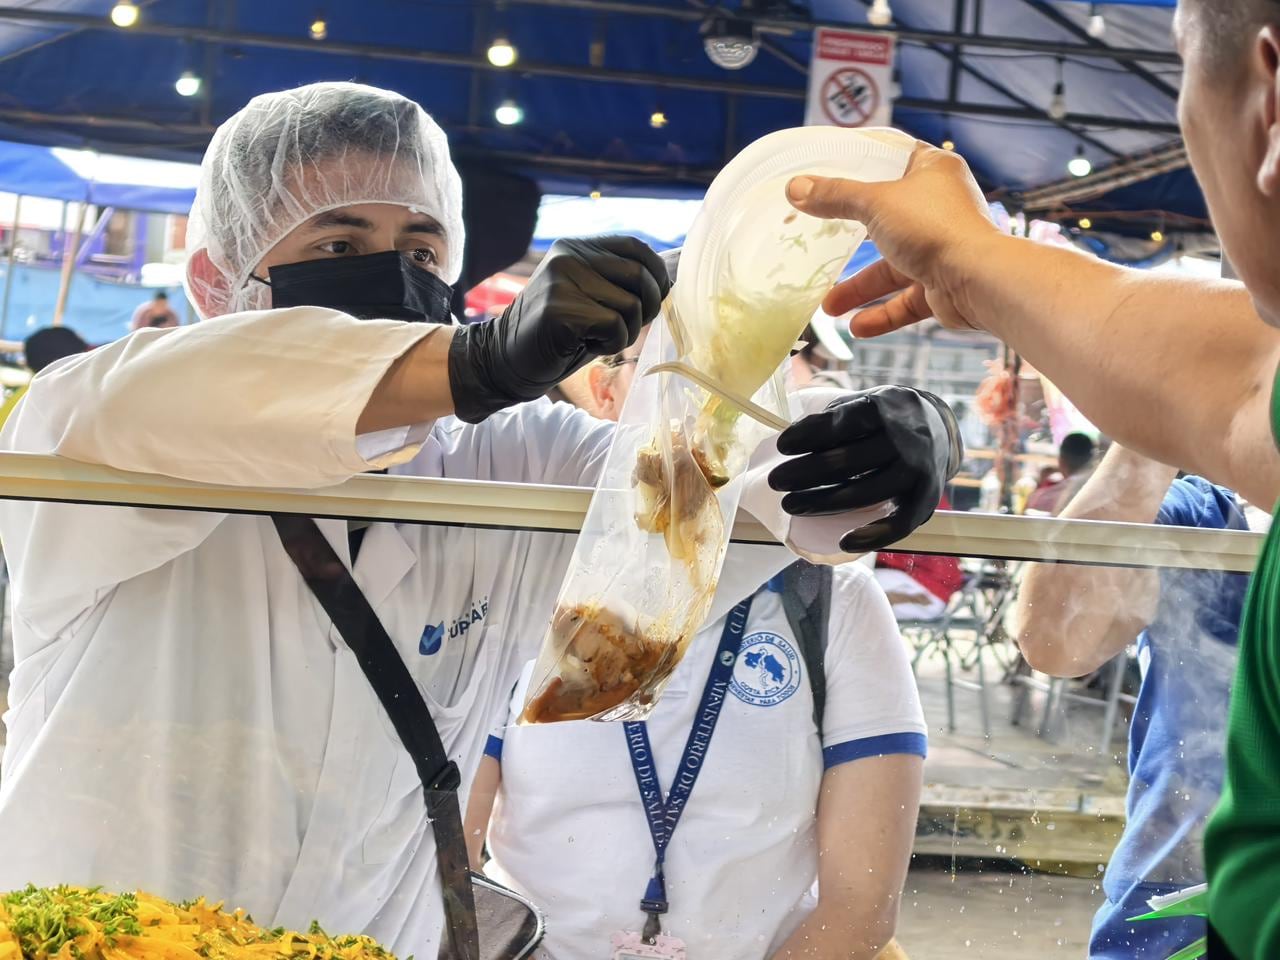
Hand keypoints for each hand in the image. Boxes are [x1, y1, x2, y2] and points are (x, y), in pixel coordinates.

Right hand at [448, 236, 669, 421]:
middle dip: (646, 309)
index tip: (653, 301)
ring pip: (630, 306)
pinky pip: (615, 327)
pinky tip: (584, 346)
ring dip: (624, 333)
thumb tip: (672, 278)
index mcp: (577, 247)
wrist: (505, 359)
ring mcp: (562, 281)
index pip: (636, 248)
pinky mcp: (560, 310)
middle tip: (624, 328)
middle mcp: (569, 256)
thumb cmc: (558, 334)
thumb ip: (620, 282)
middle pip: (639, 276)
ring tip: (595, 337)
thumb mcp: (590, 297)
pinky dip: (610, 345)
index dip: (656, 275)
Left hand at [768, 386, 962, 551]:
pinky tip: (843, 542)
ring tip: (790, 504)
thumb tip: (793, 437)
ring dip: (823, 503)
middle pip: (849, 460)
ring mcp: (918, 470)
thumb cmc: (886, 419)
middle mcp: (906, 439)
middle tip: (775, 480)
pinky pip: (899, 523)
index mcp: (886, 408)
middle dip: (806, 472)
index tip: (781, 445)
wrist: (942, 429)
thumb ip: (835, 417)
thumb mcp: (865, 402)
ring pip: (866, 492)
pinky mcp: (926, 499)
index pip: (843, 422)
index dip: (810, 434)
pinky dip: (872, 536)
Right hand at [786, 143, 999, 336]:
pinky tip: (856, 328)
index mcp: (931, 172)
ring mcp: (941, 248)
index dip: (861, 163)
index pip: (891, 159)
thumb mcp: (875, 204)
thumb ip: (835, 197)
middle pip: (884, 219)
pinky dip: (882, 313)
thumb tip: (796, 188)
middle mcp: (938, 208)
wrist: (979, 280)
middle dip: (850, 241)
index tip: (828, 171)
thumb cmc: (934, 228)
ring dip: (860, 288)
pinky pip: (906, 299)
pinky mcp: (942, 284)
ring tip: (828, 308)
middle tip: (819, 245)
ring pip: (892, 267)